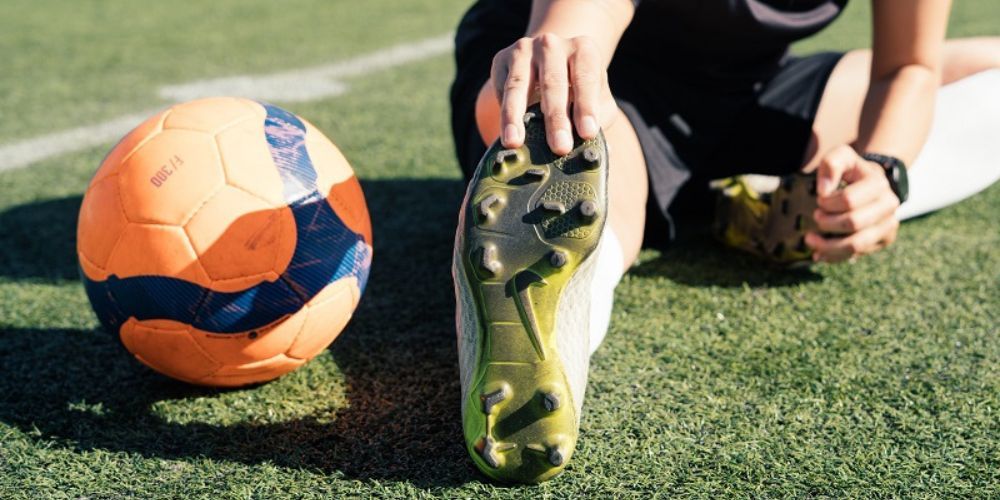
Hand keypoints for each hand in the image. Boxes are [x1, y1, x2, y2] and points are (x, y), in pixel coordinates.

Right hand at [489, 33, 616, 154]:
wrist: (549, 66)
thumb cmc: (578, 89)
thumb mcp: (597, 99)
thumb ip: (600, 120)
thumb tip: (598, 151)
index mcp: (583, 50)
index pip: (586, 79)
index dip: (587, 107)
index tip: (588, 133)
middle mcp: (552, 45)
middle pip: (553, 83)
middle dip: (556, 118)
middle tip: (560, 147)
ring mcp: (524, 49)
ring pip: (518, 85)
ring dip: (515, 116)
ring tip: (514, 143)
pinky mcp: (501, 59)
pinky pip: (501, 89)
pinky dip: (503, 113)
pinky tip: (505, 133)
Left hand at [805, 145, 900, 262]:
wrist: (872, 183)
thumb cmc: (852, 171)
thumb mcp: (841, 157)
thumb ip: (832, 163)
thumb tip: (823, 190)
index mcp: (879, 185)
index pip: (849, 200)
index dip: (828, 203)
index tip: (820, 200)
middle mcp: (889, 206)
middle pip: (853, 223)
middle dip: (826, 222)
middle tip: (816, 216)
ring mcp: (888, 225)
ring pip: (856, 245)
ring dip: (827, 245)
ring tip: (810, 240)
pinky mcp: (883, 241)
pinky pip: (857, 255)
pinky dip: (834, 256)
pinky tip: (819, 253)